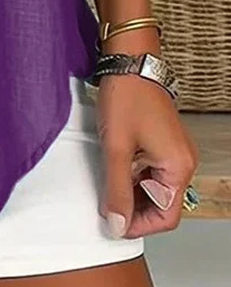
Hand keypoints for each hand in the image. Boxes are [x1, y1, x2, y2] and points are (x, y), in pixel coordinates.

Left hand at [96, 72, 199, 238]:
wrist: (129, 61)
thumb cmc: (126, 96)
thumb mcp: (116, 148)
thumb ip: (116, 190)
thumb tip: (116, 224)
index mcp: (178, 167)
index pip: (165, 217)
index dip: (138, 225)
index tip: (112, 223)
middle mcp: (182, 161)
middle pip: (162, 204)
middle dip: (133, 209)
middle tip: (105, 204)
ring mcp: (174, 150)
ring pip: (155, 188)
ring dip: (132, 192)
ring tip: (106, 184)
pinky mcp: (163, 141)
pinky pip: (152, 170)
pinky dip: (134, 175)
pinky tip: (114, 168)